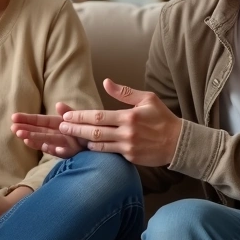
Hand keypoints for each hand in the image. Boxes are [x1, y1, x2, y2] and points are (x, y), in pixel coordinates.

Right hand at [11, 103, 85, 157]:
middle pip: (39, 131)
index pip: (40, 120)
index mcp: (59, 123)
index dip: (28, 119)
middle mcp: (58, 134)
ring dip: (33, 138)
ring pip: (45, 140)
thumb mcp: (80, 118)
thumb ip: (70, 112)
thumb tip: (58, 104)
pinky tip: (41, 146)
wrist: (103, 143)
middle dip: (26, 129)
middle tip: (13, 128)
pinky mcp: (69, 153)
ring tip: (21, 136)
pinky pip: (57, 151)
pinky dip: (50, 148)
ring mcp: (62, 144)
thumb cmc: (90, 128)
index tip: (14, 117)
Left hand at [54, 79, 183, 166]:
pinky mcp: (130, 157)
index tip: (66, 115)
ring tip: (69, 136)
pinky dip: (97, 149)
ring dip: (82, 140)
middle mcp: (126, 132)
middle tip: (60, 126)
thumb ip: (124, 92)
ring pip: (99, 144)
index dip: (80, 116)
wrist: (178, 142)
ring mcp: (128, 147)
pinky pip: (109, 153)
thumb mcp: (147, 99)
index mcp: (129, 116)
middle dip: (75, 129)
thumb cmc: (162, 118)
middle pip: (94, 131)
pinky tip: (87, 146)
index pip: (98, 116)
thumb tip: (106, 82)